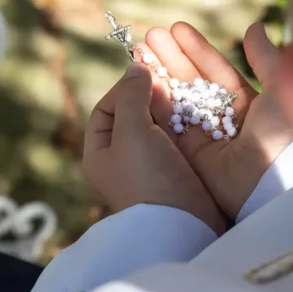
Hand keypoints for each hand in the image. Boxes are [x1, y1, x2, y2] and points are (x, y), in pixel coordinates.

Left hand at [83, 62, 226, 234]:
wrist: (181, 225)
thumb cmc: (148, 178)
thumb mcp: (132, 131)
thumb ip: (131, 96)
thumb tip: (135, 66)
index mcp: (99, 152)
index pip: (106, 108)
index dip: (123, 88)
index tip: (146, 77)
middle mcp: (121, 158)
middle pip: (132, 112)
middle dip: (148, 95)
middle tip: (166, 82)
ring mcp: (150, 164)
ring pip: (157, 122)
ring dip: (168, 106)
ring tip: (181, 92)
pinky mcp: (176, 168)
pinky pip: (176, 136)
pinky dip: (182, 121)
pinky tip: (193, 111)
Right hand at [140, 22, 292, 218]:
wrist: (279, 179)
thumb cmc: (286, 129)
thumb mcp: (281, 85)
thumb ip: (264, 57)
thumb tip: (254, 27)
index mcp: (250, 105)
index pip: (217, 71)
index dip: (197, 49)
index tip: (176, 29)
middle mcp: (226, 121)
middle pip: (193, 84)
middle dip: (171, 58)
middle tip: (151, 35)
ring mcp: (207, 139)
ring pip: (178, 101)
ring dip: (158, 75)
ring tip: (139, 50)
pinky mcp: (191, 157)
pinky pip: (170, 125)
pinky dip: (155, 103)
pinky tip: (141, 79)